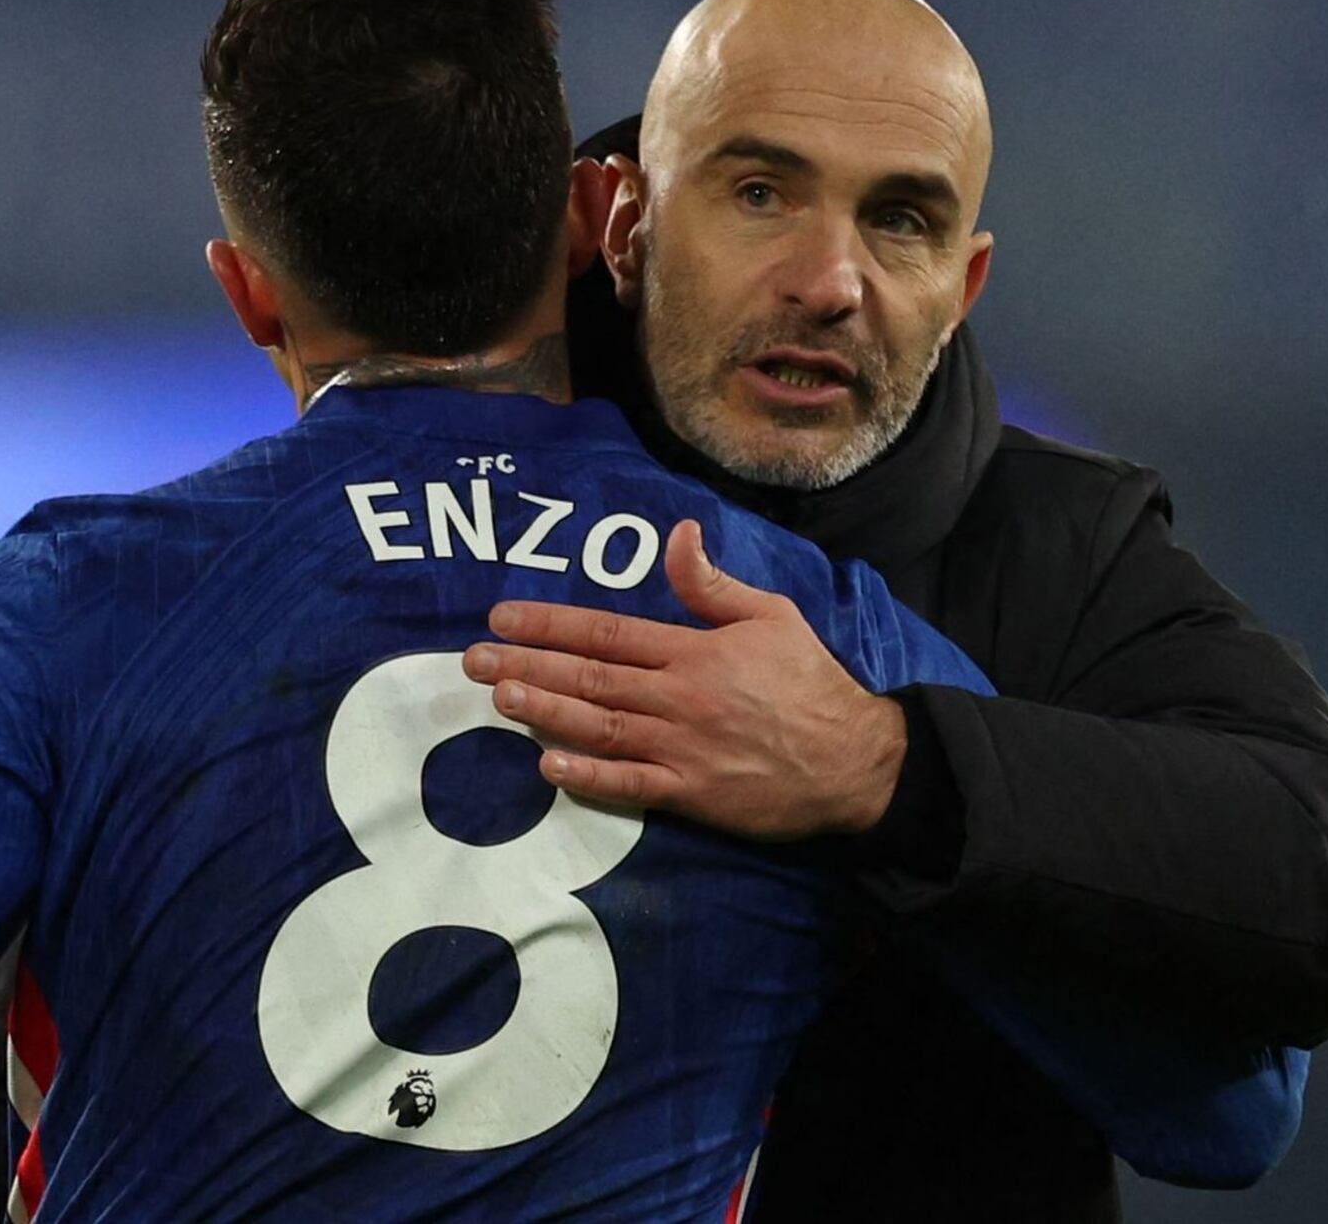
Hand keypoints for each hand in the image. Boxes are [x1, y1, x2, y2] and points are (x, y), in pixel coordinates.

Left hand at [463, 519, 906, 839]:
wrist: (855, 761)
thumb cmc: (813, 684)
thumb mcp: (773, 616)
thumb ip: (714, 584)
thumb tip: (680, 534)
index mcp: (695, 651)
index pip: (607, 632)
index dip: (551, 623)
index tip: (503, 616)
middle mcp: (679, 697)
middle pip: (589, 677)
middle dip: (527, 665)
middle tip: (472, 659)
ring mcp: (682, 747)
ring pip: (599, 726)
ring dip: (544, 710)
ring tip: (498, 697)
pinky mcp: (692, 793)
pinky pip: (630, 785)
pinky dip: (588, 776)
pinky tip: (548, 764)